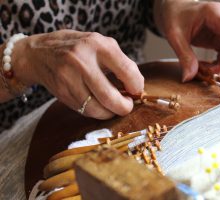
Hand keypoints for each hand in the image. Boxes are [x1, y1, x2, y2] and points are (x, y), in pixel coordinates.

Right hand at [12, 30, 143, 118]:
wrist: (39, 53)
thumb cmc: (77, 48)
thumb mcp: (100, 44)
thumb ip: (119, 62)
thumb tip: (136, 87)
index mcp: (98, 45)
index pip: (126, 70)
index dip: (136, 86)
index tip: (136, 91)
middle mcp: (82, 61)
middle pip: (109, 97)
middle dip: (124, 107)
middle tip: (127, 106)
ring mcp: (69, 78)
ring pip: (96, 109)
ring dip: (110, 113)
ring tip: (114, 107)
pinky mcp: (62, 92)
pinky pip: (84, 110)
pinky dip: (97, 112)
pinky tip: (100, 105)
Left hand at [155, 0, 219, 80]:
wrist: (175, 11)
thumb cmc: (175, 17)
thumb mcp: (175, 36)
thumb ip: (184, 56)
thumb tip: (188, 77)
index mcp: (217, 14)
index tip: (218, 73)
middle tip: (206, 74)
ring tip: (202, 69)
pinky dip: (219, 64)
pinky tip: (205, 66)